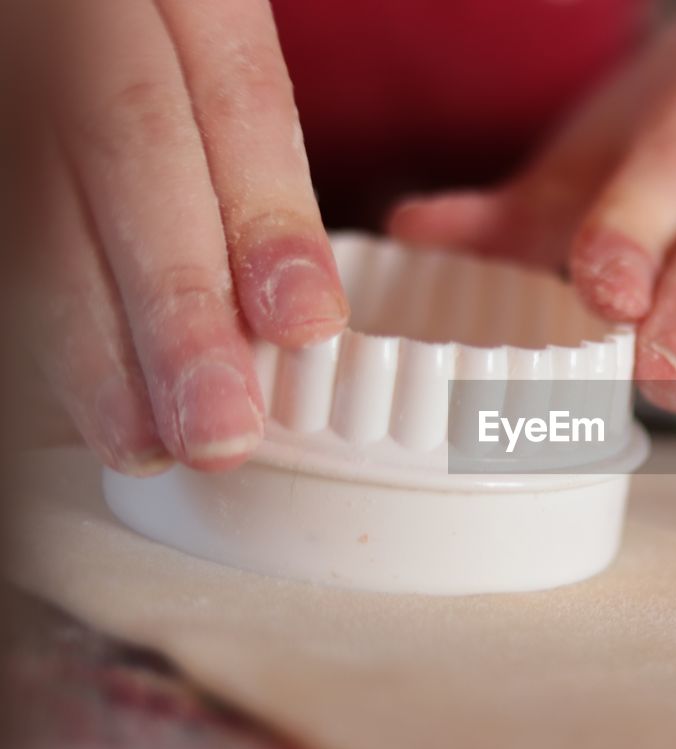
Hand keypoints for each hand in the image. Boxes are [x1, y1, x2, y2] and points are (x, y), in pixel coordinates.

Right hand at [27, 0, 346, 474]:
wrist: (62, 14)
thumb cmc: (152, 30)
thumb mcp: (206, 41)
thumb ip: (244, 148)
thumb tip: (296, 311)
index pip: (235, 98)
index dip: (270, 218)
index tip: (306, 325)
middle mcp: (83, 22)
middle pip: (131, 160)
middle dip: (179, 307)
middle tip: (221, 425)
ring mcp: (15, 74)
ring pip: (39, 209)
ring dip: (93, 340)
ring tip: (144, 438)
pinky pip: (10, 228)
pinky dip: (39, 317)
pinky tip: (78, 391)